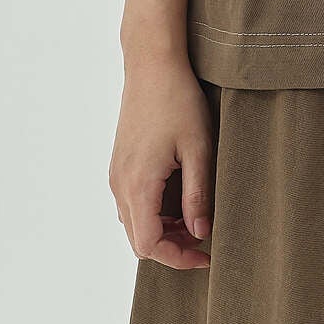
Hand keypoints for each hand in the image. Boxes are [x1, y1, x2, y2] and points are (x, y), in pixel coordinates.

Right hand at [110, 51, 215, 267]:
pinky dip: (154, 213)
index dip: (178, 258)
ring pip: (134, 223)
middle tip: (204, 241)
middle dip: (172, 249)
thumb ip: (198, 195)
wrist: (152, 65)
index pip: (149, 245)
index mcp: (138, 184)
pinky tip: (180, 200)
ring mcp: (117, 174)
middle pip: (138, 240)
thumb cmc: (178, 101)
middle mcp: (120, 184)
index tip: (206, 255)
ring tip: (196, 218)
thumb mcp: (198, 149)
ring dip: (163, 231)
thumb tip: (200, 233)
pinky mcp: (121, 164)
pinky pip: (132, 204)